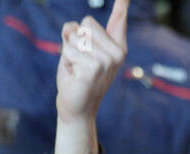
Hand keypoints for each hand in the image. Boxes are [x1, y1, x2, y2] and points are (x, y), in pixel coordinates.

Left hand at [55, 0, 127, 122]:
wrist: (76, 107)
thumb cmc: (76, 78)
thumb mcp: (77, 50)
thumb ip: (77, 34)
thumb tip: (72, 27)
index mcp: (117, 45)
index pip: (120, 17)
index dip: (123, 3)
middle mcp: (117, 52)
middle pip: (87, 22)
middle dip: (75, 39)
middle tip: (80, 61)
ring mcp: (108, 60)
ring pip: (76, 35)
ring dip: (69, 51)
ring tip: (77, 69)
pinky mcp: (96, 67)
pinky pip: (70, 48)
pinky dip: (67, 60)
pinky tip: (76, 75)